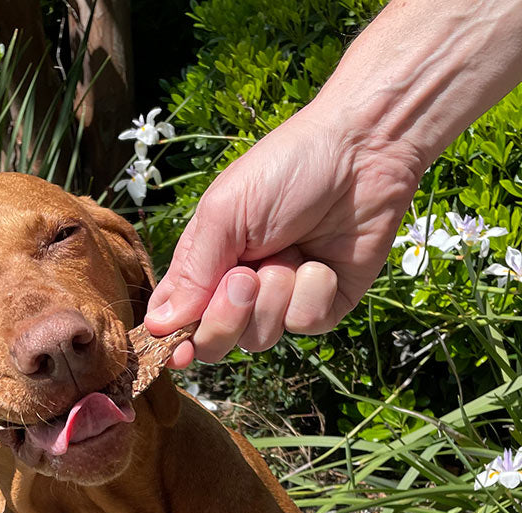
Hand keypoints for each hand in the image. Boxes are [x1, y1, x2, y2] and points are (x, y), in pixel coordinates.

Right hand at [143, 104, 421, 366]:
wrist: (362, 152)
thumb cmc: (285, 168)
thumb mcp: (225, 214)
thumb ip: (191, 273)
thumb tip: (158, 327)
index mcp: (205, 268)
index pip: (177, 322)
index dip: (174, 343)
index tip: (177, 352)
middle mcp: (240, 292)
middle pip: (214, 344)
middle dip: (227, 317)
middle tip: (245, 278)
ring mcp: (282, 302)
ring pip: (260, 339)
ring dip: (275, 295)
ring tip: (291, 252)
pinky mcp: (323, 307)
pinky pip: (305, 324)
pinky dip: (312, 290)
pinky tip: (321, 259)